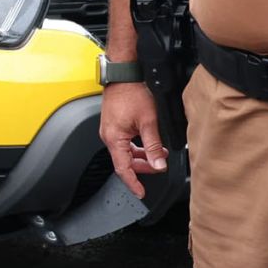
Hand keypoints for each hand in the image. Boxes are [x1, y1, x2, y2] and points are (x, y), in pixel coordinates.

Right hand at [98, 81, 168, 196]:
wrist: (123, 75)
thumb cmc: (131, 93)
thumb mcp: (148, 122)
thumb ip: (154, 146)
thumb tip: (159, 164)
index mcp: (114, 139)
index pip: (123, 169)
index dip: (133, 183)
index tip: (141, 192)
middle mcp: (108, 137)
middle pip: (125, 162)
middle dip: (143, 167)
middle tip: (159, 166)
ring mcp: (110, 131)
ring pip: (125, 152)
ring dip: (141, 156)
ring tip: (158, 154)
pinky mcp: (113, 125)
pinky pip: (124, 143)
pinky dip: (137, 147)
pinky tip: (149, 143)